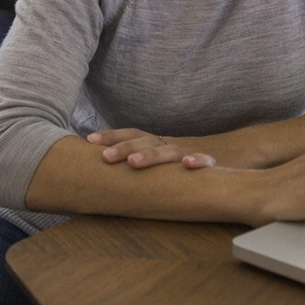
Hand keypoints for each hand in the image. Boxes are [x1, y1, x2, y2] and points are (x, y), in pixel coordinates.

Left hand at [87, 128, 214, 169]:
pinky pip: (205, 161)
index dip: (113, 135)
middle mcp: (168, 146)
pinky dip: (198, 160)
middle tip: (106, 157)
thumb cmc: (172, 171)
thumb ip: (131, 163)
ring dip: (152, 155)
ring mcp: (187, 155)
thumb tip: (95, 167)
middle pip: (146, 142)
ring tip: (133, 163)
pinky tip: (187, 164)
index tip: (90, 140)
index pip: (133, 134)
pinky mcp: (207, 167)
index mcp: (154, 144)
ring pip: (170, 152)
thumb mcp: (152, 164)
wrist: (214, 164)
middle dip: (125, 148)